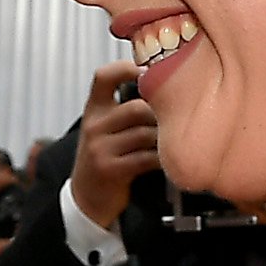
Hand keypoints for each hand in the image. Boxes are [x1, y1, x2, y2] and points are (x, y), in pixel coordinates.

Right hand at [71, 65, 159, 229]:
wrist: (86, 197)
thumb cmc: (103, 158)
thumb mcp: (105, 128)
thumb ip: (125, 108)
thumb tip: (164, 88)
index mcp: (94, 110)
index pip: (104, 77)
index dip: (126, 68)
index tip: (148, 70)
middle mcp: (94, 126)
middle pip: (137, 108)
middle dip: (162, 116)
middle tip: (179, 120)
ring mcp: (100, 148)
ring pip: (145, 133)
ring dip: (165, 139)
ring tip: (175, 142)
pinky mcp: (110, 169)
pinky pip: (146, 158)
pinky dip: (162, 159)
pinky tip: (168, 160)